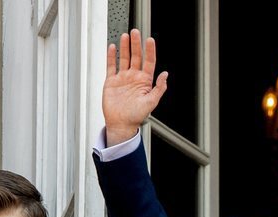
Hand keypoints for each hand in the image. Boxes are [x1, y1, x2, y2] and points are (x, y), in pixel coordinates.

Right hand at [104, 29, 168, 145]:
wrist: (121, 124)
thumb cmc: (136, 116)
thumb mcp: (151, 103)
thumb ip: (159, 89)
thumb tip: (165, 75)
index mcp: (145, 82)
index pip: (149, 62)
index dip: (150, 51)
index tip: (150, 40)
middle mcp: (134, 78)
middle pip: (136, 57)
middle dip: (136, 44)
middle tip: (136, 32)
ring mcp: (123, 78)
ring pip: (124, 58)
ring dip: (125, 47)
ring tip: (126, 36)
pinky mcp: (111, 81)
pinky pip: (111, 66)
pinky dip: (111, 56)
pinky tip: (113, 47)